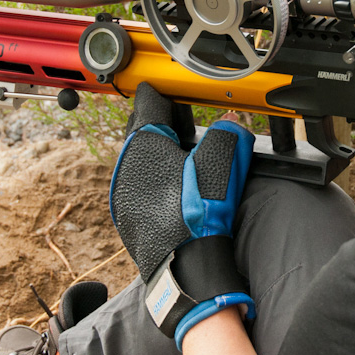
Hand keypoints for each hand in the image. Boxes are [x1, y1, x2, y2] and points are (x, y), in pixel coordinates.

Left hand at [111, 83, 255, 347]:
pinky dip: (151, 176)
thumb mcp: (223, 161)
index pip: (148, 103)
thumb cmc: (200, 210)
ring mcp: (122, 194)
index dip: (161, 91)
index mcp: (142, 145)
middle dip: (154, 119)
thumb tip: (231, 123)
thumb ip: (228, 132)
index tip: (166, 86)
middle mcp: (125, 166)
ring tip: (175, 149)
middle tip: (173, 114)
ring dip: (153, 150)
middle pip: (138, 130)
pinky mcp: (127, 218)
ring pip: (135, 159)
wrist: (186, 268)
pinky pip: (136, 183)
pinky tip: (170, 184)